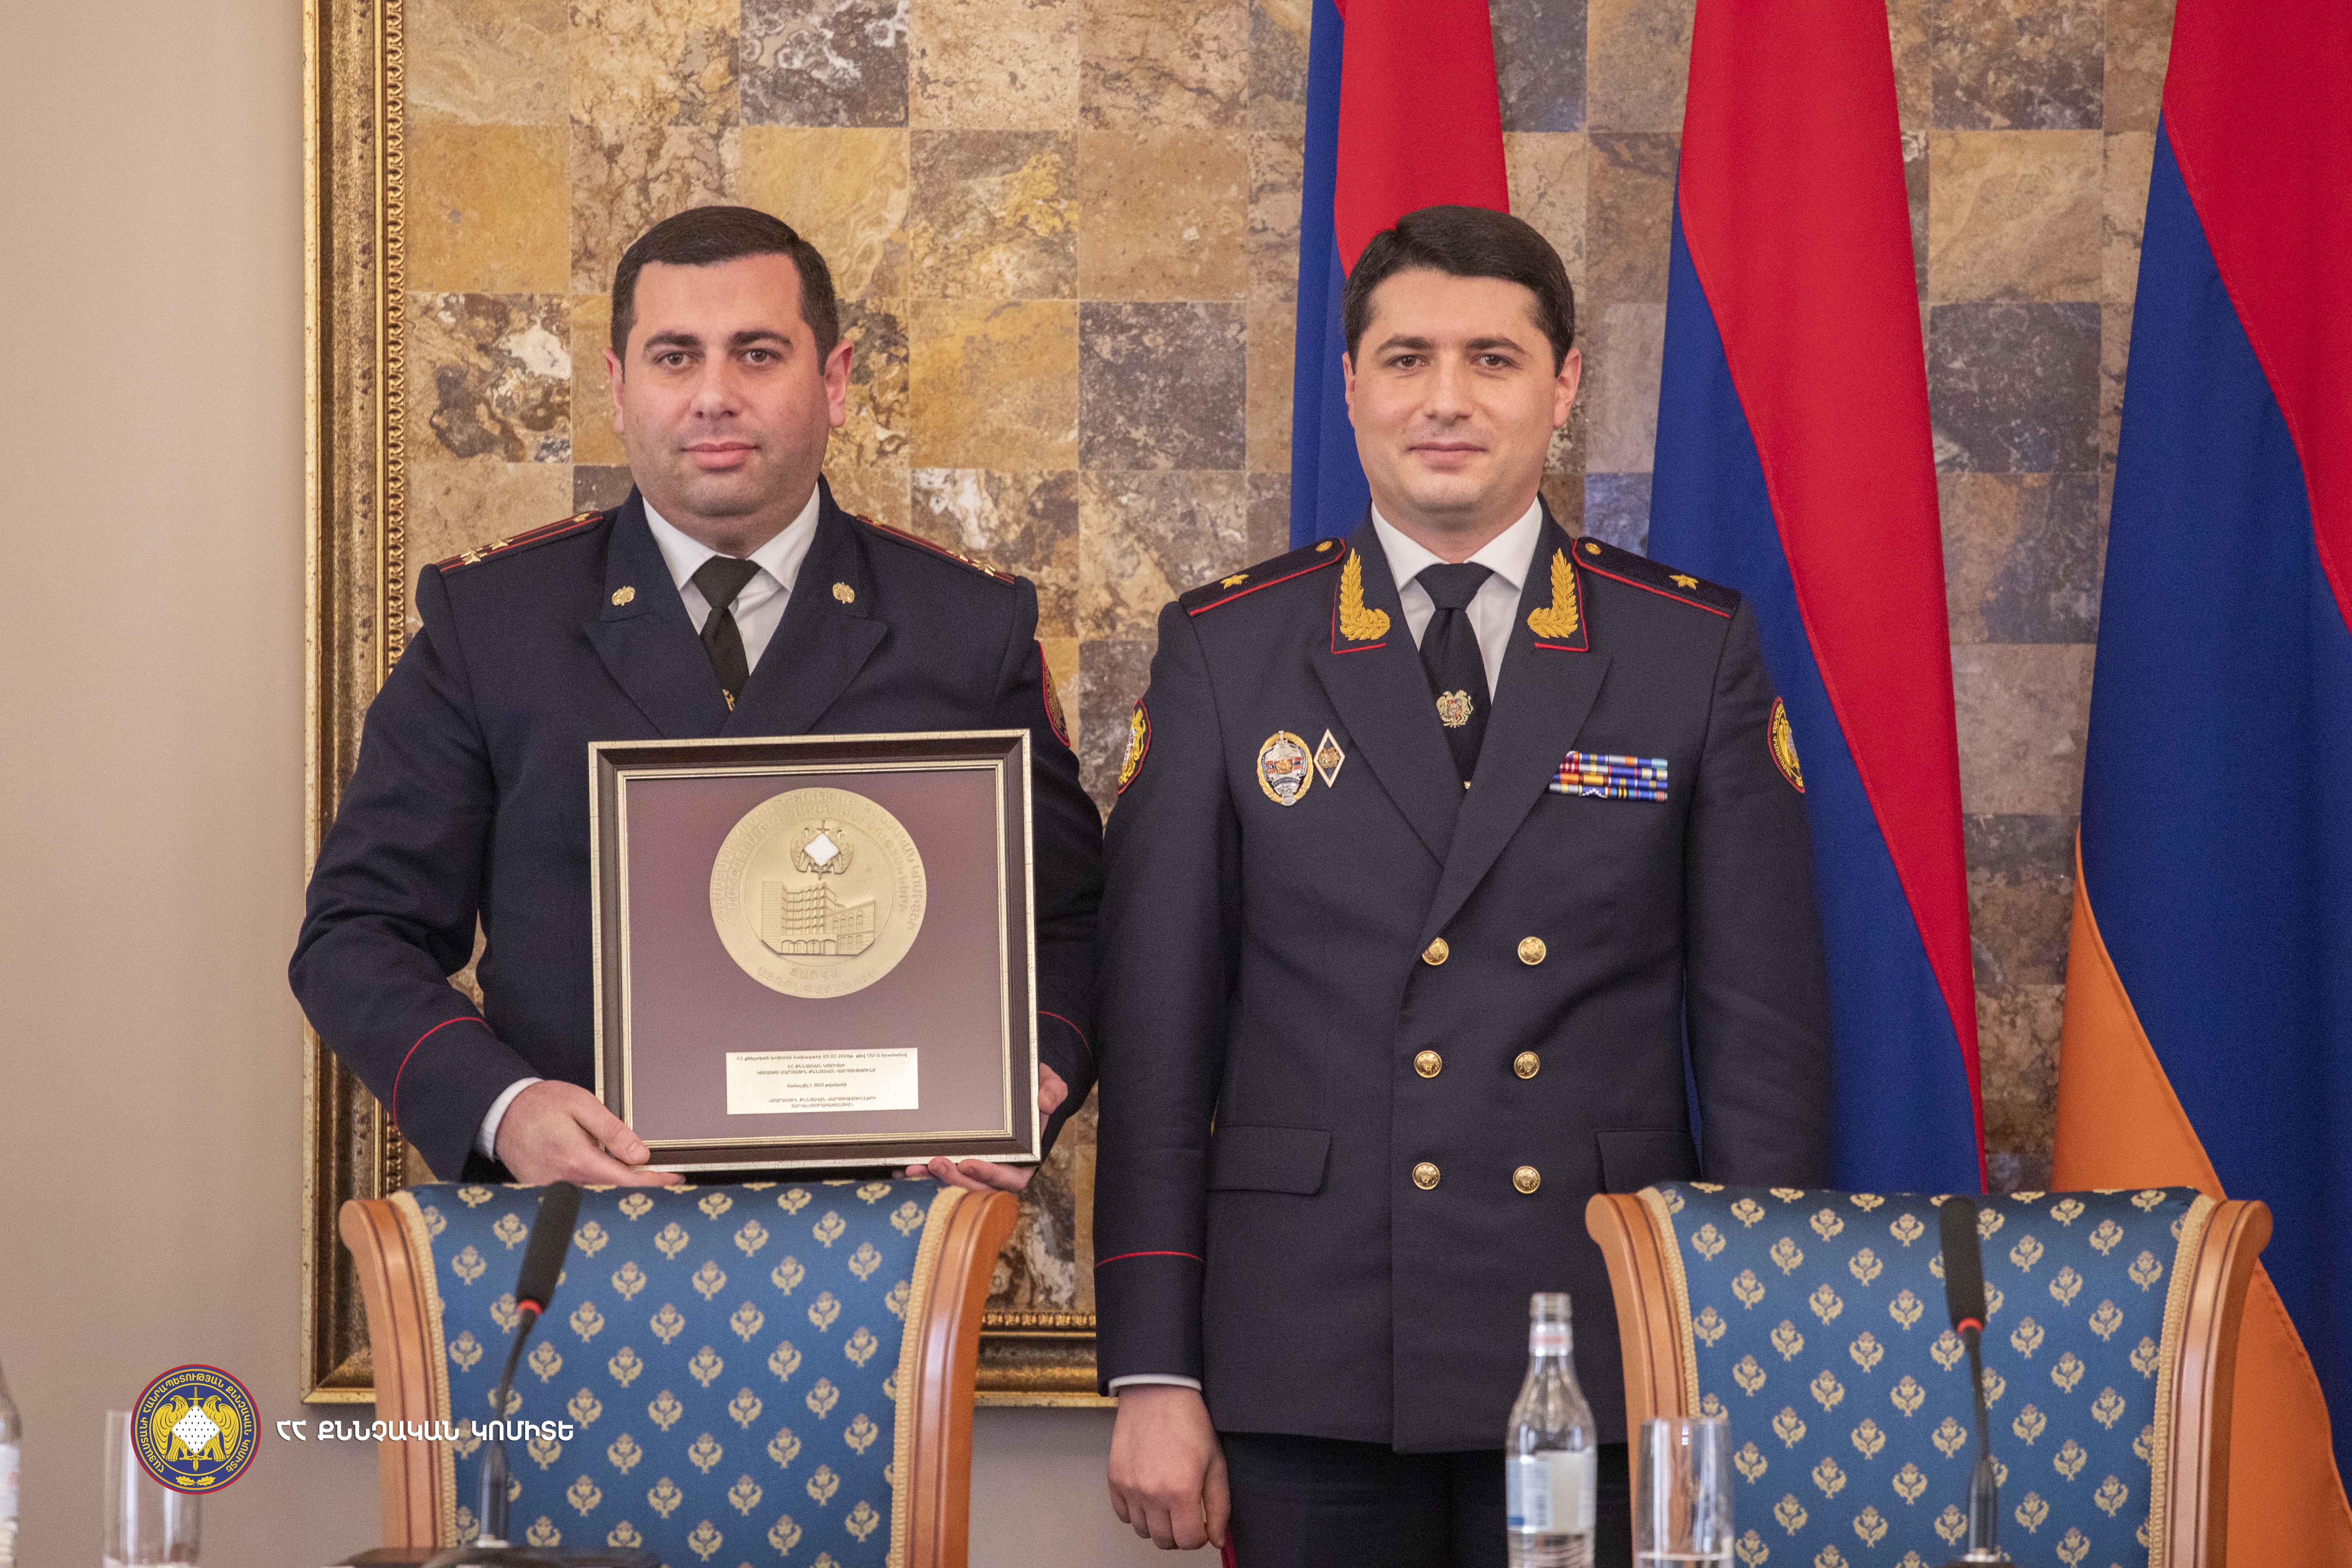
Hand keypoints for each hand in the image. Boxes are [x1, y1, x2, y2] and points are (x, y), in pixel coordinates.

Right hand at [495, 1080, 682, 1185]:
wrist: (501, 1111)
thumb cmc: (541, 1103)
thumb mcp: (582, 1105)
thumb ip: (613, 1131)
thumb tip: (640, 1155)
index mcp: (576, 1158)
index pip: (625, 1179)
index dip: (653, 1181)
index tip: (675, 1179)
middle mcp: (564, 1180)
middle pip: (612, 1191)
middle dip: (639, 1186)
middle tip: (664, 1178)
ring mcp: (551, 1189)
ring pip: (595, 1193)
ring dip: (616, 1186)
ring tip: (638, 1174)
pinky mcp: (542, 1190)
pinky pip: (576, 1192)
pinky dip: (594, 1185)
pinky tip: (604, 1173)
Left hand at [902, 1062, 1068, 1192]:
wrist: (1016, 1086)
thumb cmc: (1033, 1087)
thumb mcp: (1048, 1082)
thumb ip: (1053, 1090)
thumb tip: (1045, 1101)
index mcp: (1025, 1158)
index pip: (1010, 1178)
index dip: (990, 1174)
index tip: (969, 1162)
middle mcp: (1000, 1169)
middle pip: (978, 1187)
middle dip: (955, 1180)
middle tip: (935, 1164)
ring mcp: (977, 1167)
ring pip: (957, 1183)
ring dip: (936, 1179)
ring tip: (917, 1167)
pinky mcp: (958, 1160)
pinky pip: (943, 1172)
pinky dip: (924, 1173)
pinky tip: (906, 1167)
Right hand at [1108, 1384, 1228, 1549]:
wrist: (1158, 1393)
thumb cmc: (1189, 1423)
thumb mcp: (1216, 1463)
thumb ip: (1219, 1506)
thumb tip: (1217, 1540)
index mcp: (1182, 1491)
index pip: (1189, 1541)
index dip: (1199, 1536)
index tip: (1201, 1522)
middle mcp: (1152, 1494)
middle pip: (1165, 1541)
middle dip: (1180, 1533)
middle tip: (1186, 1512)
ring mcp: (1130, 1488)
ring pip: (1143, 1531)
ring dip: (1157, 1524)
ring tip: (1167, 1501)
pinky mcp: (1114, 1480)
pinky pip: (1122, 1515)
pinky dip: (1136, 1512)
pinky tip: (1148, 1494)